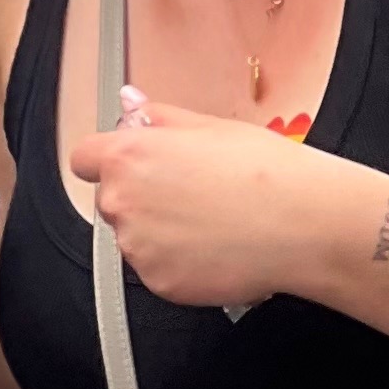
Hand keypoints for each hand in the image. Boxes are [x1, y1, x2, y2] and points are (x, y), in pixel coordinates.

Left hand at [68, 93, 340, 312]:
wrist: (303, 224)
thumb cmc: (265, 173)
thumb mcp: (210, 126)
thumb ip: (158, 118)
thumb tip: (132, 105)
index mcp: (129, 157)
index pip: (85, 159)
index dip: (109, 161)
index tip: (131, 166)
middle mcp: (123, 202)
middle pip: (112, 200)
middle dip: (143, 198)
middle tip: (192, 195)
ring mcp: (138, 247)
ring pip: (136, 238)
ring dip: (161, 233)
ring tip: (212, 222)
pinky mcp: (159, 283)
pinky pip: (158, 271)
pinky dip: (180, 264)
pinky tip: (216, 247)